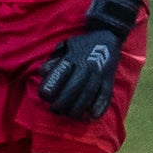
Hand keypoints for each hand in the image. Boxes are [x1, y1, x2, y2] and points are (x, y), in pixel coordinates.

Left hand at [32, 0, 140, 123]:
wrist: (108, 37)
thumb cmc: (81, 44)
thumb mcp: (65, 47)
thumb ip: (54, 60)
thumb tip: (42, 72)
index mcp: (73, 59)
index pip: (59, 76)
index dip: (50, 88)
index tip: (44, 96)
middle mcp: (86, 68)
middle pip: (73, 90)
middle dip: (62, 103)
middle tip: (56, 110)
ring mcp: (99, 76)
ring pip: (88, 96)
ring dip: (78, 108)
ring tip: (70, 115)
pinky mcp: (109, 81)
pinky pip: (105, 97)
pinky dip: (99, 107)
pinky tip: (92, 115)